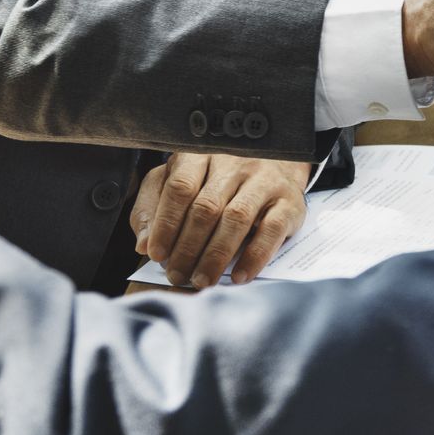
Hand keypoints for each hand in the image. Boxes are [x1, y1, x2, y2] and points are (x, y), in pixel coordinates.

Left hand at [132, 154, 309, 287]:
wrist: (277, 164)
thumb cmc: (218, 179)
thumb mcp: (179, 183)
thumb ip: (153, 208)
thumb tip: (144, 244)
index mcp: (202, 155)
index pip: (180, 188)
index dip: (166, 224)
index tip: (156, 254)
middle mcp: (235, 163)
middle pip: (206, 207)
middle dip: (188, 247)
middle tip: (177, 275)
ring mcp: (265, 181)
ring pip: (236, 219)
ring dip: (216, 255)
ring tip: (201, 279)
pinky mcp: (290, 202)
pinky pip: (271, 231)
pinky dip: (254, 257)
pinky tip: (239, 276)